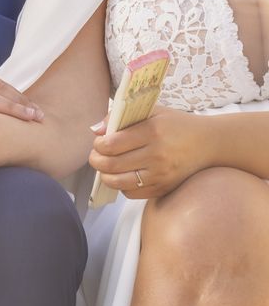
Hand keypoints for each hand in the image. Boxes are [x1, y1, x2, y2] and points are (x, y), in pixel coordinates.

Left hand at [88, 106, 207, 198]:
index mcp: (153, 131)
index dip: (98, 144)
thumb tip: (95, 130)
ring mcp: (161, 174)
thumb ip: (121, 117)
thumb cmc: (176, 125)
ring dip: (105, 175)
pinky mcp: (163, 188)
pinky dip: (121, 186)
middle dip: (96, 160)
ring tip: (105, 166)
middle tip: (96, 155)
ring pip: (117, 182)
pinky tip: (123, 175)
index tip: (99, 142)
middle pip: (111, 164)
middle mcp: (157, 154)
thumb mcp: (152, 112)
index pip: (111, 144)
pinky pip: (131, 193)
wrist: (210, 144)